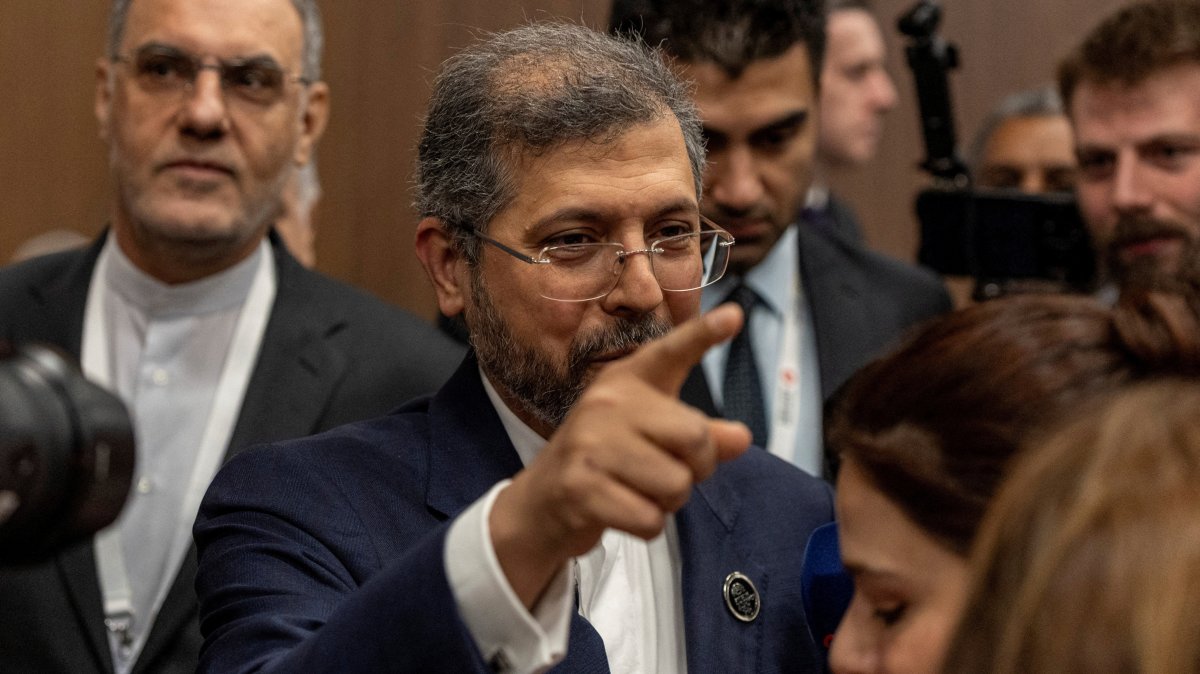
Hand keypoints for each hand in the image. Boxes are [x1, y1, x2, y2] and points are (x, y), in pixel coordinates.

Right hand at [490, 303, 752, 607]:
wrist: (541, 502)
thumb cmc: (607, 461)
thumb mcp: (652, 438)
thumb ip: (699, 436)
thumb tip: (742, 437)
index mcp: (627, 381)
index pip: (671, 352)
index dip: (704, 333)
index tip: (734, 315)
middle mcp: (607, 404)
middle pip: (695, 437)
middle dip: (696, 469)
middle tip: (667, 472)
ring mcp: (590, 444)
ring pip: (676, 485)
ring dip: (668, 503)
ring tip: (637, 492)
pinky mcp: (580, 487)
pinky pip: (651, 519)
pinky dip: (646, 526)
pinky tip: (620, 511)